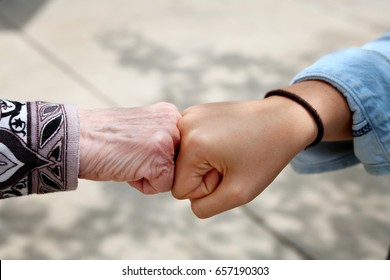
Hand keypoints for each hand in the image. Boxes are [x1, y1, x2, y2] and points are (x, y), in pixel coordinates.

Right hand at [78, 102, 180, 193]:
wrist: (76, 138)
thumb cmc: (105, 138)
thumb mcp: (142, 128)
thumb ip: (163, 136)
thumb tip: (180, 158)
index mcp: (170, 113)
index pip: (181, 150)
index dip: (158, 158)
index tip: (137, 150)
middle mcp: (174, 122)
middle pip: (179, 163)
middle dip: (156, 167)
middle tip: (131, 155)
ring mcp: (168, 138)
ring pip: (173, 175)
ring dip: (150, 176)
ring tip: (129, 160)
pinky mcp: (160, 157)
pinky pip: (164, 186)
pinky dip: (143, 185)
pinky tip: (127, 168)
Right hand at [172, 81, 351, 217]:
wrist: (283, 119)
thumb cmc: (265, 156)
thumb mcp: (238, 194)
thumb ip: (205, 207)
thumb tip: (187, 198)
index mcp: (193, 145)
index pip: (180, 190)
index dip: (207, 189)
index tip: (229, 172)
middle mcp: (184, 125)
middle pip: (180, 173)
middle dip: (204, 175)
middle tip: (231, 160)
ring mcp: (188, 115)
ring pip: (183, 159)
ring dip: (204, 162)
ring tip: (229, 150)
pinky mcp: (195, 111)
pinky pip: (189, 144)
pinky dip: (205, 148)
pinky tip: (225, 140)